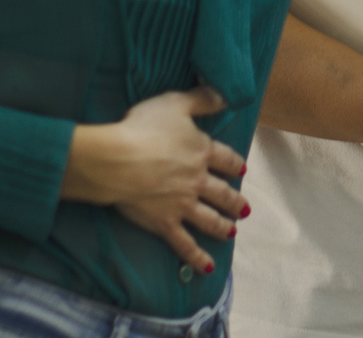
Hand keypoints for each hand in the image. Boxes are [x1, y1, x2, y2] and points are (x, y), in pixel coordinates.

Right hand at [63, 88, 247, 272]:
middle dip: (235, 201)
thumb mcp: (176, 104)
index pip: (226, 159)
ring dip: (223, 226)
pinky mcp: (165, 223)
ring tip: (233, 231)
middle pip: (223, 193)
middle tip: (245, 209)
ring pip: (210, 219)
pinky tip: (207, 267)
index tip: (241, 170)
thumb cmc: (143, 127)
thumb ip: (203, 99)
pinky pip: (185, 244)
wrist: (117, 160)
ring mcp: (183, 204)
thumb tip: (226, 95)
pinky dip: (197, 257)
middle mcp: (198, 180)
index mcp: (202, 151)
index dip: (234, 164)